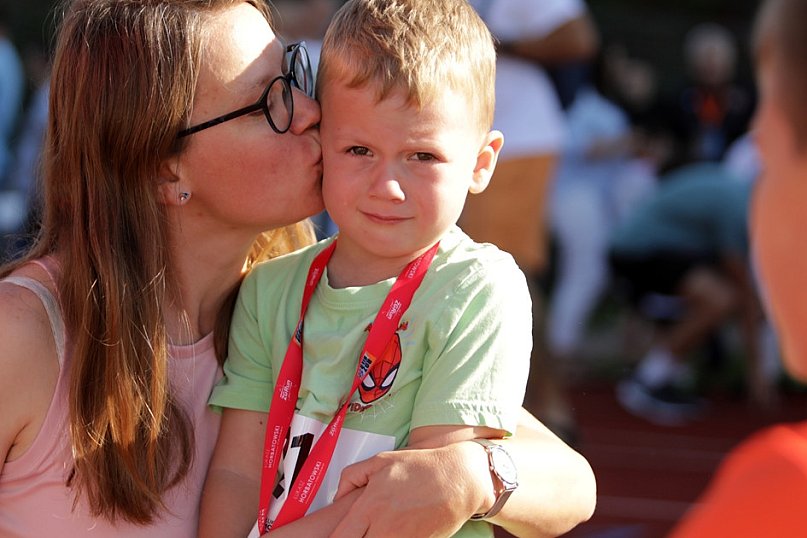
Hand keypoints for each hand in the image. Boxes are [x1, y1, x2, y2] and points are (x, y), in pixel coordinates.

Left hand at [329, 443, 488, 537]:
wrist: (459, 478)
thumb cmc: (422, 467)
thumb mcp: (381, 460)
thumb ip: (352, 476)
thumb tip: (337, 496)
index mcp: (370, 506)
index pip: (340, 537)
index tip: (335, 536)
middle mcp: (384, 527)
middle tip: (356, 533)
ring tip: (375, 530)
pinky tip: (390, 531)